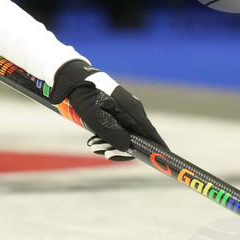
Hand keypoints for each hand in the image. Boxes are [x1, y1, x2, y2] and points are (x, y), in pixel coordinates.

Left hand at [50, 61, 164, 160]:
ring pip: (126, 134)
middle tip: (101, 152)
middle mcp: (133, 109)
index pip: (150, 131)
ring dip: (110, 143)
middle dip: (120, 148)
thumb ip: (112, 132)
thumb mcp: (96, 117)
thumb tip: (127, 147)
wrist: (75, 80)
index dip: (157, 146)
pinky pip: (119, 129)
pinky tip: (94, 139)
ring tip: (92, 145)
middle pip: (136, 137)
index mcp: (131, 109)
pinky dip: (108, 136)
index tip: (164, 158)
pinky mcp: (118, 111)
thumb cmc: (86, 97)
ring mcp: (126, 110)